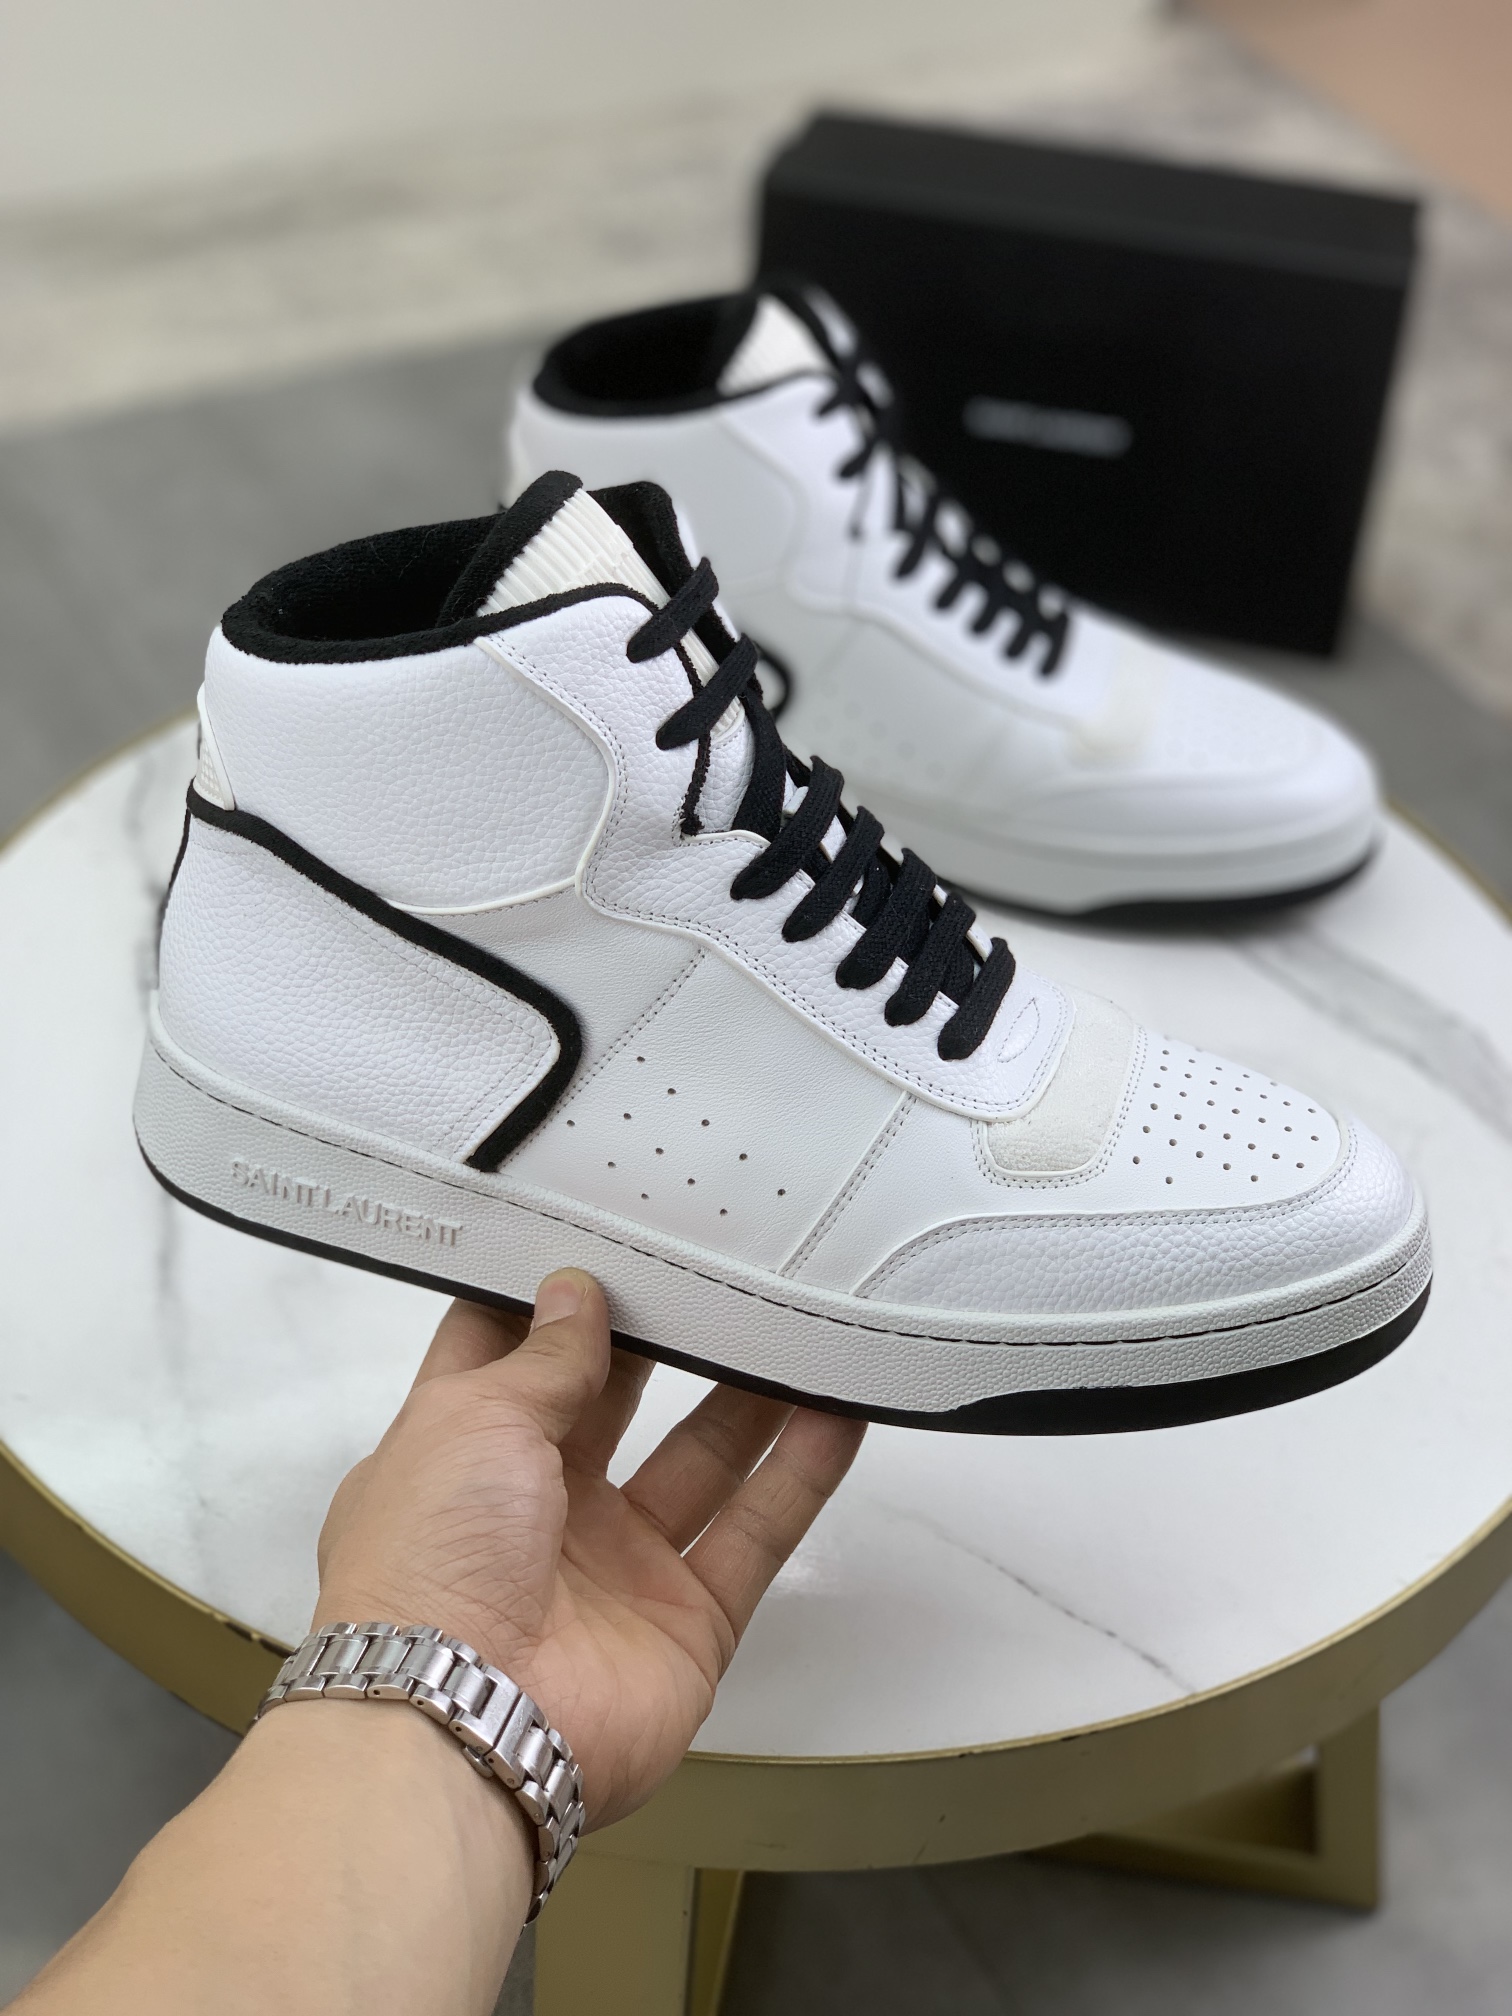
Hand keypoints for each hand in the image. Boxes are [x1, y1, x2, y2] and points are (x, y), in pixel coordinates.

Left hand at [315, 1270, 864, 1827]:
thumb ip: (543, 1357)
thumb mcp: (470, 1421)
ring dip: (749, 1396)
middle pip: (612, 1402)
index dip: (546, 1297)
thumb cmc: (432, 1558)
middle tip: (713, 1263)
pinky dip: (799, 1476)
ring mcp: (616, 1567)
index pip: (505, 1357)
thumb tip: (574, 1291)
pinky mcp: (687, 1621)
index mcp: (460, 1455)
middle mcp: (536, 1508)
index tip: (600, 1231)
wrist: (463, 1727)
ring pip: (698, 1460)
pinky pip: (754, 1534)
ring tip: (795, 1318)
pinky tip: (840, 1409)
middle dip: (659, 1336)